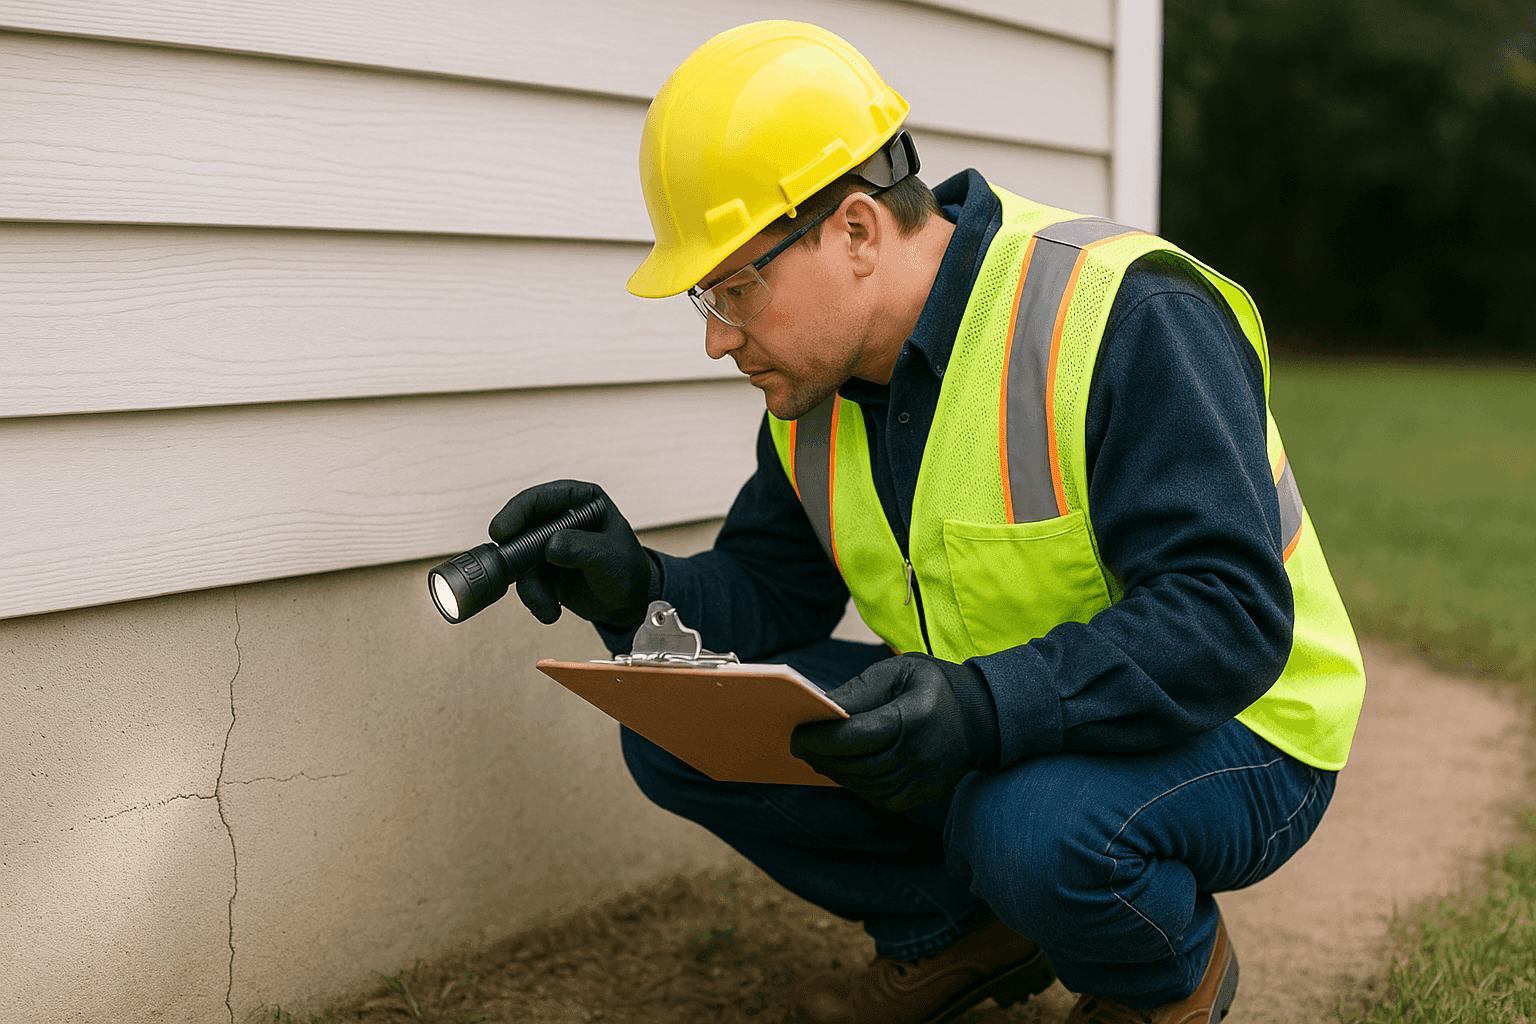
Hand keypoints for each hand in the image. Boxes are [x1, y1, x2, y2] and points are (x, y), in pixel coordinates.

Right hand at [489, 480, 655, 627]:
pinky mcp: (543, 570)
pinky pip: (526, 581)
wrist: (630, 603)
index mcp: (580, 501)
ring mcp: (548, 545)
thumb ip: (582, 548)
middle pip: (521, 528)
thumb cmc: (628, 570)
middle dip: (515, 555)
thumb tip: (551, 546)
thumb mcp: (609, 557)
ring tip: (547, 606)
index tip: (502, 531)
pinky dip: (535, 599)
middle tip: (512, 572)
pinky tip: (551, 610)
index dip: (518, 511)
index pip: (542, 498)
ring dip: (530, 587)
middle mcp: (560, 520)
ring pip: (519, 560)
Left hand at [790, 653, 999, 810]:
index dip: (824, 738)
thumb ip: (860, 689)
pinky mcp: (922, 795)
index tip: (797, 734)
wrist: (980, 718)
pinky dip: (855, 784)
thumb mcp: (899, 671)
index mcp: (914, 718)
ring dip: (835, 771)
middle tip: (798, 745)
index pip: (860, 735)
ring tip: (814, 756)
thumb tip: (820, 706)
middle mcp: (921, 755)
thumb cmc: (933, 686)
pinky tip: (840, 769)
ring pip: (865, 784)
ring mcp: (923, 780)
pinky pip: (879, 796)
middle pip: (858, 763)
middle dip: (822, 755)